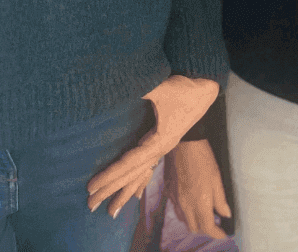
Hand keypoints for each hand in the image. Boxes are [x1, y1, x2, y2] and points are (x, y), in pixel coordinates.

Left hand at [86, 75, 219, 218]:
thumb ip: (142, 89)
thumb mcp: (161, 88)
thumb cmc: (184, 89)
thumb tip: (118, 86)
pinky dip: (139, 183)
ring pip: (140, 175)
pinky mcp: (164, 142)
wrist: (206, 88)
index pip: (129, 164)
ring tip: (110, 210)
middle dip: (111, 190)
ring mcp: (163, 148)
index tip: (91, 187)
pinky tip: (135, 195)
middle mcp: (160, 149)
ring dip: (124, 192)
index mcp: (159, 141)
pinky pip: (148, 168)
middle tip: (90, 205)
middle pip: (132, 175)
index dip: (109, 176)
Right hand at [165, 139, 231, 238]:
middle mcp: (185, 204)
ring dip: (194, 221)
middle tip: (215, 222)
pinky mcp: (169, 190)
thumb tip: (226, 214)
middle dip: (205, 229)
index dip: (217, 234)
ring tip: (203, 213)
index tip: (224, 233)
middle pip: (194, 227)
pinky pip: (176, 208)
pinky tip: (191, 202)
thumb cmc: (203, 158)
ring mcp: (175, 198)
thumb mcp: (217, 178)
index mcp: (199, 202)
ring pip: (184, 220)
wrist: (184, 142)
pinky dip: (185, 211)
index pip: (208, 228)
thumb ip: (220, 200)